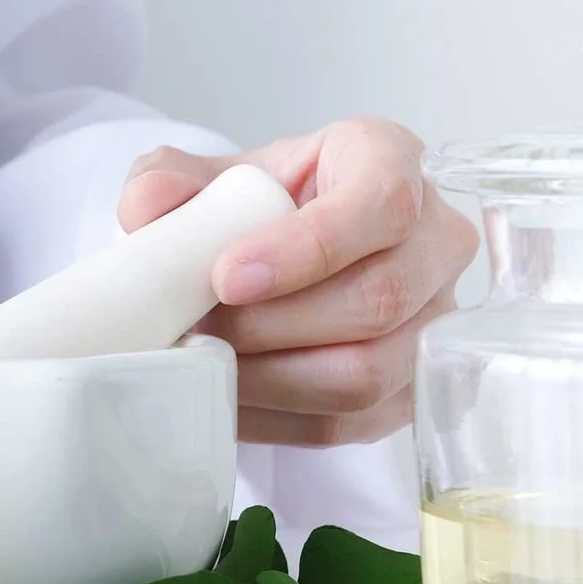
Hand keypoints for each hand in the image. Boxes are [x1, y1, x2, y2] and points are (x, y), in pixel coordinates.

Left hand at [119, 119, 476, 447]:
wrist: (272, 251)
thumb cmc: (255, 205)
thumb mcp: (209, 177)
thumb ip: (168, 181)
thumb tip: (145, 209)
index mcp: (391, 161)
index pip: (382, 206)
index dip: (307, 248)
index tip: (226, 277)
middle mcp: (437, 239)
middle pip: (379, 299)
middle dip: (272, 324)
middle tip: (198, 327)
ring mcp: (436, 321)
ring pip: (368, 372)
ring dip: (270, 376)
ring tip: (205, 359)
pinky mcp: (412, 390)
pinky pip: (348, 422)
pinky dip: (273, 416)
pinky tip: (223, 395)